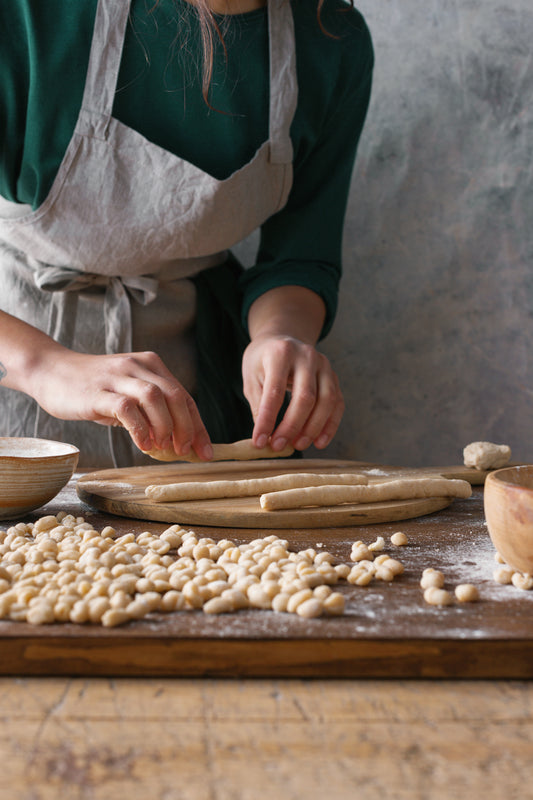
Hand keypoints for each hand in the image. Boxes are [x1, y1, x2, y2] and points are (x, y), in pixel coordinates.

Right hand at [31, 349, 212, 458]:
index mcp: (151, 365)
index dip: (198, 426)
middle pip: (176, 396)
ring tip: (162, 448)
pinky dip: (140, 428)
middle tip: (185, 452)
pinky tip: (142, 444)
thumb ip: (151, 411)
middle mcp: (138, 366)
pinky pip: (127, 408)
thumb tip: (178, 442)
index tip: (205, 451)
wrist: (50, 371)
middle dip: (187, 428)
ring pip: (155, 398)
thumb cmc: (92, 388)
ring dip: (165, 426)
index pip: (184, 396)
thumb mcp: (127, 394)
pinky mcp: (99, 391)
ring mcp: (118, 376)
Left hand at [242, 334, 344, 452]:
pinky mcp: (334, 376)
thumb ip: (258, 406)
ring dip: (313, 428)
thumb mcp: (252, 377)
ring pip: (327, 401)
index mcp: (280, 353)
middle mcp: (306, 356)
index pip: (275, 392)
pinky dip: (330, 425)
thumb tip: (264, 439)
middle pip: (305, 397)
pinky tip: (319, 442)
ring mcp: (324, 365)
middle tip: (279, 446)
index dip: (267, 419)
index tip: (259, 441)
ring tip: (298, 445)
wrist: (282, 339)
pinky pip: (337, 404)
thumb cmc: (263, 361)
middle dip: (292, 426)